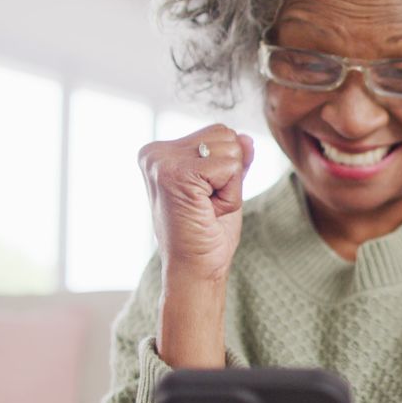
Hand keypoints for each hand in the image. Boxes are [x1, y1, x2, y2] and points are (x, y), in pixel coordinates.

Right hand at [138, 124, 254, 282]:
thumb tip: (246, 137)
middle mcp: (155, 153)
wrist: (195, 270)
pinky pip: (231, 168)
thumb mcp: (224, 188)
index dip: (226, 168)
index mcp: (160, 153)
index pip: (218, 132)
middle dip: (230, 173)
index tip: (203, 197)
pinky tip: (208, 212)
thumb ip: (233, 160)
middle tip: (207, 205)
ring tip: (207, 209)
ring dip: (230, 186)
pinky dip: (231, 195)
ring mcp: (162, 162)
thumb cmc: (207, 234)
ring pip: (231, 148)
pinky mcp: (176, 174)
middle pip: (225, 134)